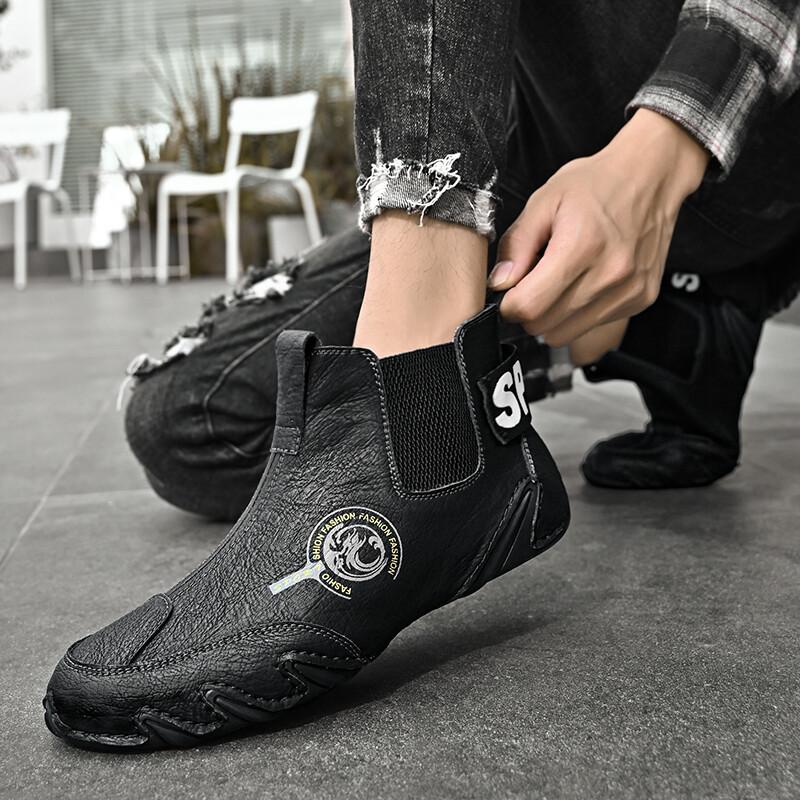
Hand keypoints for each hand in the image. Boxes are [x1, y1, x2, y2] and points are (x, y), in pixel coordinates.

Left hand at [490, 109, 708, 346]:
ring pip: (565, 333)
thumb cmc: (598, 184)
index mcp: (581, 246)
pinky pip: (591, 326)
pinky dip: (578, 312)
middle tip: (532, 282)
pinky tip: (583, 282)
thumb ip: (516, 245)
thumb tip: (499, 284)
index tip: (509, 291)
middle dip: (528, 310)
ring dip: (551, 316)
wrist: (652, 175)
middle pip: (544, 326)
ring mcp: (629, 291)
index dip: (509, 304)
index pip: (529, 307)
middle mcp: (610, 274)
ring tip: (559, 280)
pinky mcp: (640, 300)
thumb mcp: (544, 201)